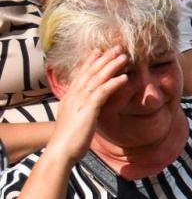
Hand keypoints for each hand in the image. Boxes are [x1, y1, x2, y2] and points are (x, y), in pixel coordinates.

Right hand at [47, 47, 128, 163]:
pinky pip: (102, 93)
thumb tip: (89, 107)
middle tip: (116, 47)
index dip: (90, 61)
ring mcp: (79, 102)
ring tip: (124, 57)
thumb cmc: (69, 139)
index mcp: (70, 97)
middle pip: (90, 72)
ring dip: (111, 66)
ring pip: (96, 79)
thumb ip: (82, 110)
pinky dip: (113, 84)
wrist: (61, 151)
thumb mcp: (75, 119)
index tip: (98, 50)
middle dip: (103, 58)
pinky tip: (124, 78)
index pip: (80, 74)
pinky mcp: (87, 111)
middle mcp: (73, 96)